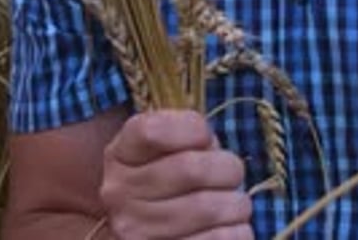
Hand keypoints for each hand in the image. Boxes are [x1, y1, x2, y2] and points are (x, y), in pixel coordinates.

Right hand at [99, 109, 253, 238]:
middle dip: (227, 167)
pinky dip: (238, 231)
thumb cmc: (167, 179)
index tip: (206, 136)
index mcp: (120, 155)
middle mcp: (119, 194)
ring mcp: (135, 233)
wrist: (145, 228)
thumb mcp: (162, 148)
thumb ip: (184, 135)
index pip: (151, 131)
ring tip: (233, 203)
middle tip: (233, 172)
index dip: (191, 128)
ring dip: (236, 203)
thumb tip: (211, 145)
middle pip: (189, 169)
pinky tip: (229, 226)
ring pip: (208, 209)